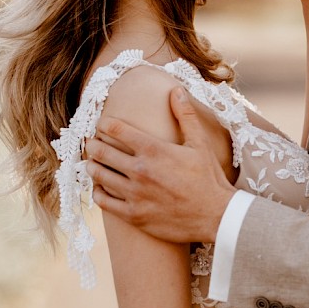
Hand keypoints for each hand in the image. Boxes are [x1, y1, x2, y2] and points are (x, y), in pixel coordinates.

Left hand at [85, 89, 234, 243]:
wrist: (217, 217)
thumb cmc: (209, 179)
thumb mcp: (200, 143)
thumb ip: (185, 115)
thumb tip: (176, 90)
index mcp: (154, 150)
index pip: (115, 129)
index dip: (104, 124)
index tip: (103, 125)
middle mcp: (140, 171)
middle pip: (101, 151)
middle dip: (93, 144)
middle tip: (92, 143)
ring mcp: (135, 194)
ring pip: (99, 175)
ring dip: (92, 166)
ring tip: (93, 163)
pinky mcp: (134, 215)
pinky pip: (103, 201)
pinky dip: (98, 192)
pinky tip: (101, 188)